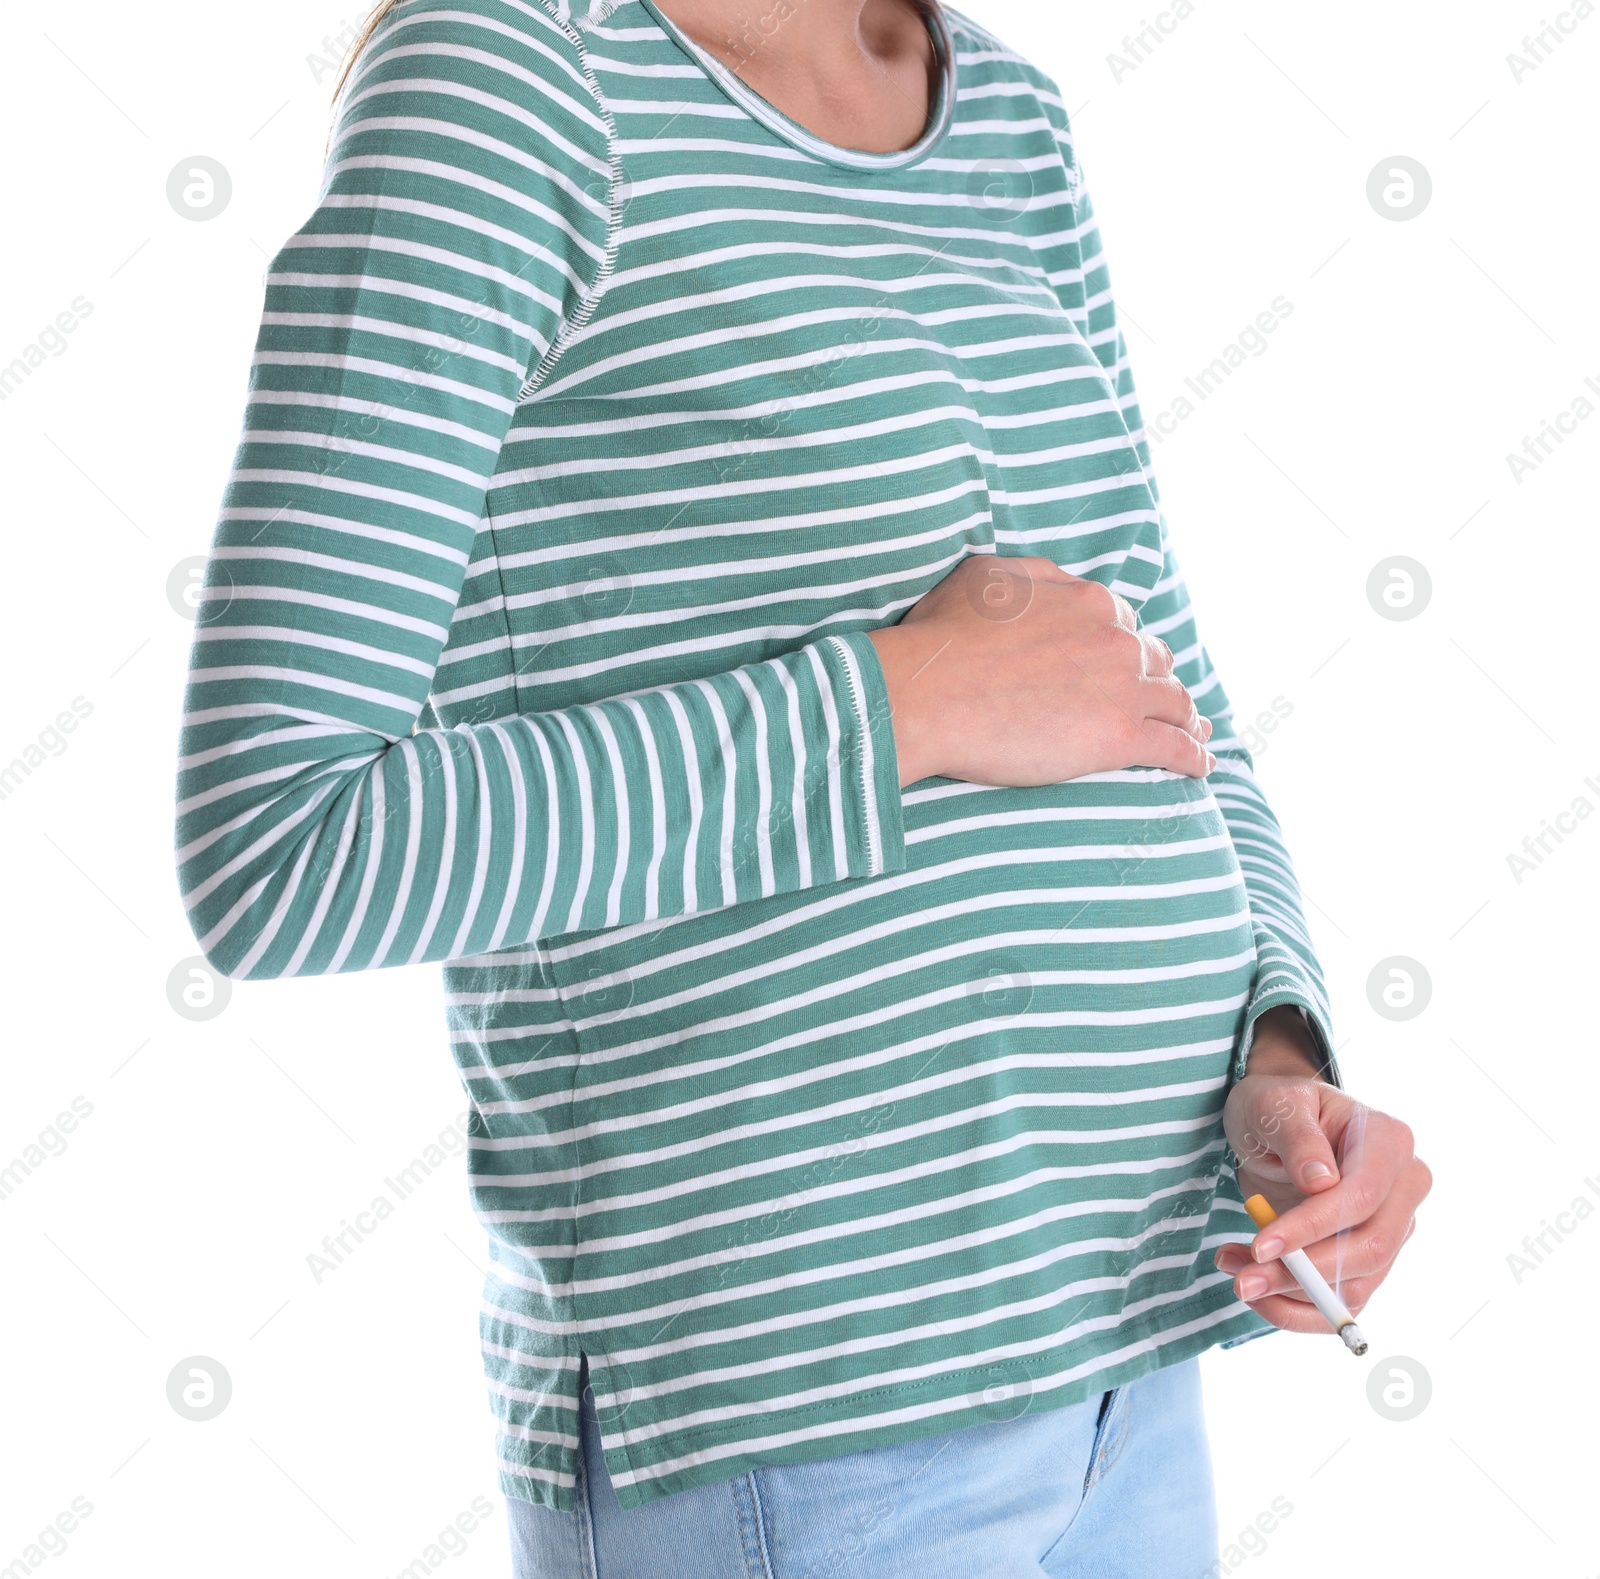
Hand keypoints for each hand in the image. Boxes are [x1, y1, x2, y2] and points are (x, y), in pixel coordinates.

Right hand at [867, 554, 1214, 787]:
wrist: (929, 693)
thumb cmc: (943, 637)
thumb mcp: (986, 577)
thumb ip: (1034, 576)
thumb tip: (1059, 585)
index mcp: (1088, 601)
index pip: (1123, 624)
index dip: (1124, 646)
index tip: (1123, 666)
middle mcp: (1115, 640)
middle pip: (1154, 662)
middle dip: (1159, 679)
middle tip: (1165, 701)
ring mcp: (1122, 689)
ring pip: (1174, 703)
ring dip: (1188, 718)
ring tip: (1195, 734)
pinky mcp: (1119, 738)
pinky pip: (1174, 749)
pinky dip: (1194, 758)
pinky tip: (1202, 766)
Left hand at [1216, 1046, 1431, 1334]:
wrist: (1275, 1126)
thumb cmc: (1277, 1107)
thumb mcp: (1275, 1105)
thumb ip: (1298, 1137)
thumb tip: (1322, 1183)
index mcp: (1389, 1142)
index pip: (1361, 1199)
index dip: (1312, 1229)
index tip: (1259, 1246)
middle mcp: (1403, 1189)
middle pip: (1369, 1250)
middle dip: (1302, 1274)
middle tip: (1241, 1279)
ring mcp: (1391, 1229)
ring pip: (1355, 1285)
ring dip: (1290, 1293)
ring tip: (1235, 1270)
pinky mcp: (1369, 1260)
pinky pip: (1342, 1301)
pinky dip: (1296, 1307)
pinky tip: (1256, 1288)